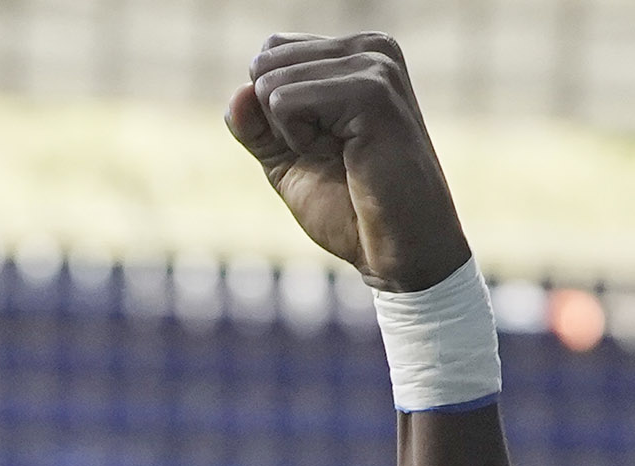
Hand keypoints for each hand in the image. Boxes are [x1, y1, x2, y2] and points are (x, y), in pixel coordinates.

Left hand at [228, 33, 472, 293]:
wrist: (397, 248)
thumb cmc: (349, 207)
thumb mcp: (285, 159)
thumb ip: (254, 124)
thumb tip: (237, 92)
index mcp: (354, 54)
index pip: (270, 51)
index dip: (270, 110)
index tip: (316, 141)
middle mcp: (369, 47)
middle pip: (264, 61)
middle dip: (276, 121)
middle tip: (328, 152)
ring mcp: (374, 63)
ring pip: (269, 81)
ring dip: (289, 134)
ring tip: (340, 155)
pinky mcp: (371, 89)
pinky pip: (284, 101)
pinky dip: (297, 140)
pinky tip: (345, 155)